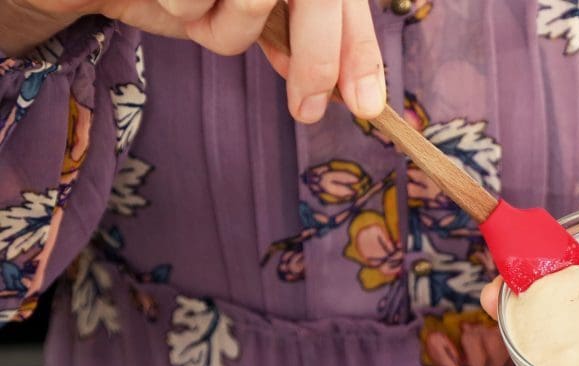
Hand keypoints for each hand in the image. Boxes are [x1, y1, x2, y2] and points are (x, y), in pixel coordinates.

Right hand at [1, 0, 384, 124]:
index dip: (358, 50)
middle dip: (318, 60)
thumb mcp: (253, 15)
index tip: (367, 105)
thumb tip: (356, 93)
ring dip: (221, 26)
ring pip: (251, 1)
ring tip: (195, 4)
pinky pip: (192, 2)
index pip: (341, 0)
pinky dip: (180, 10)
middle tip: (307, 111)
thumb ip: (308, 38)